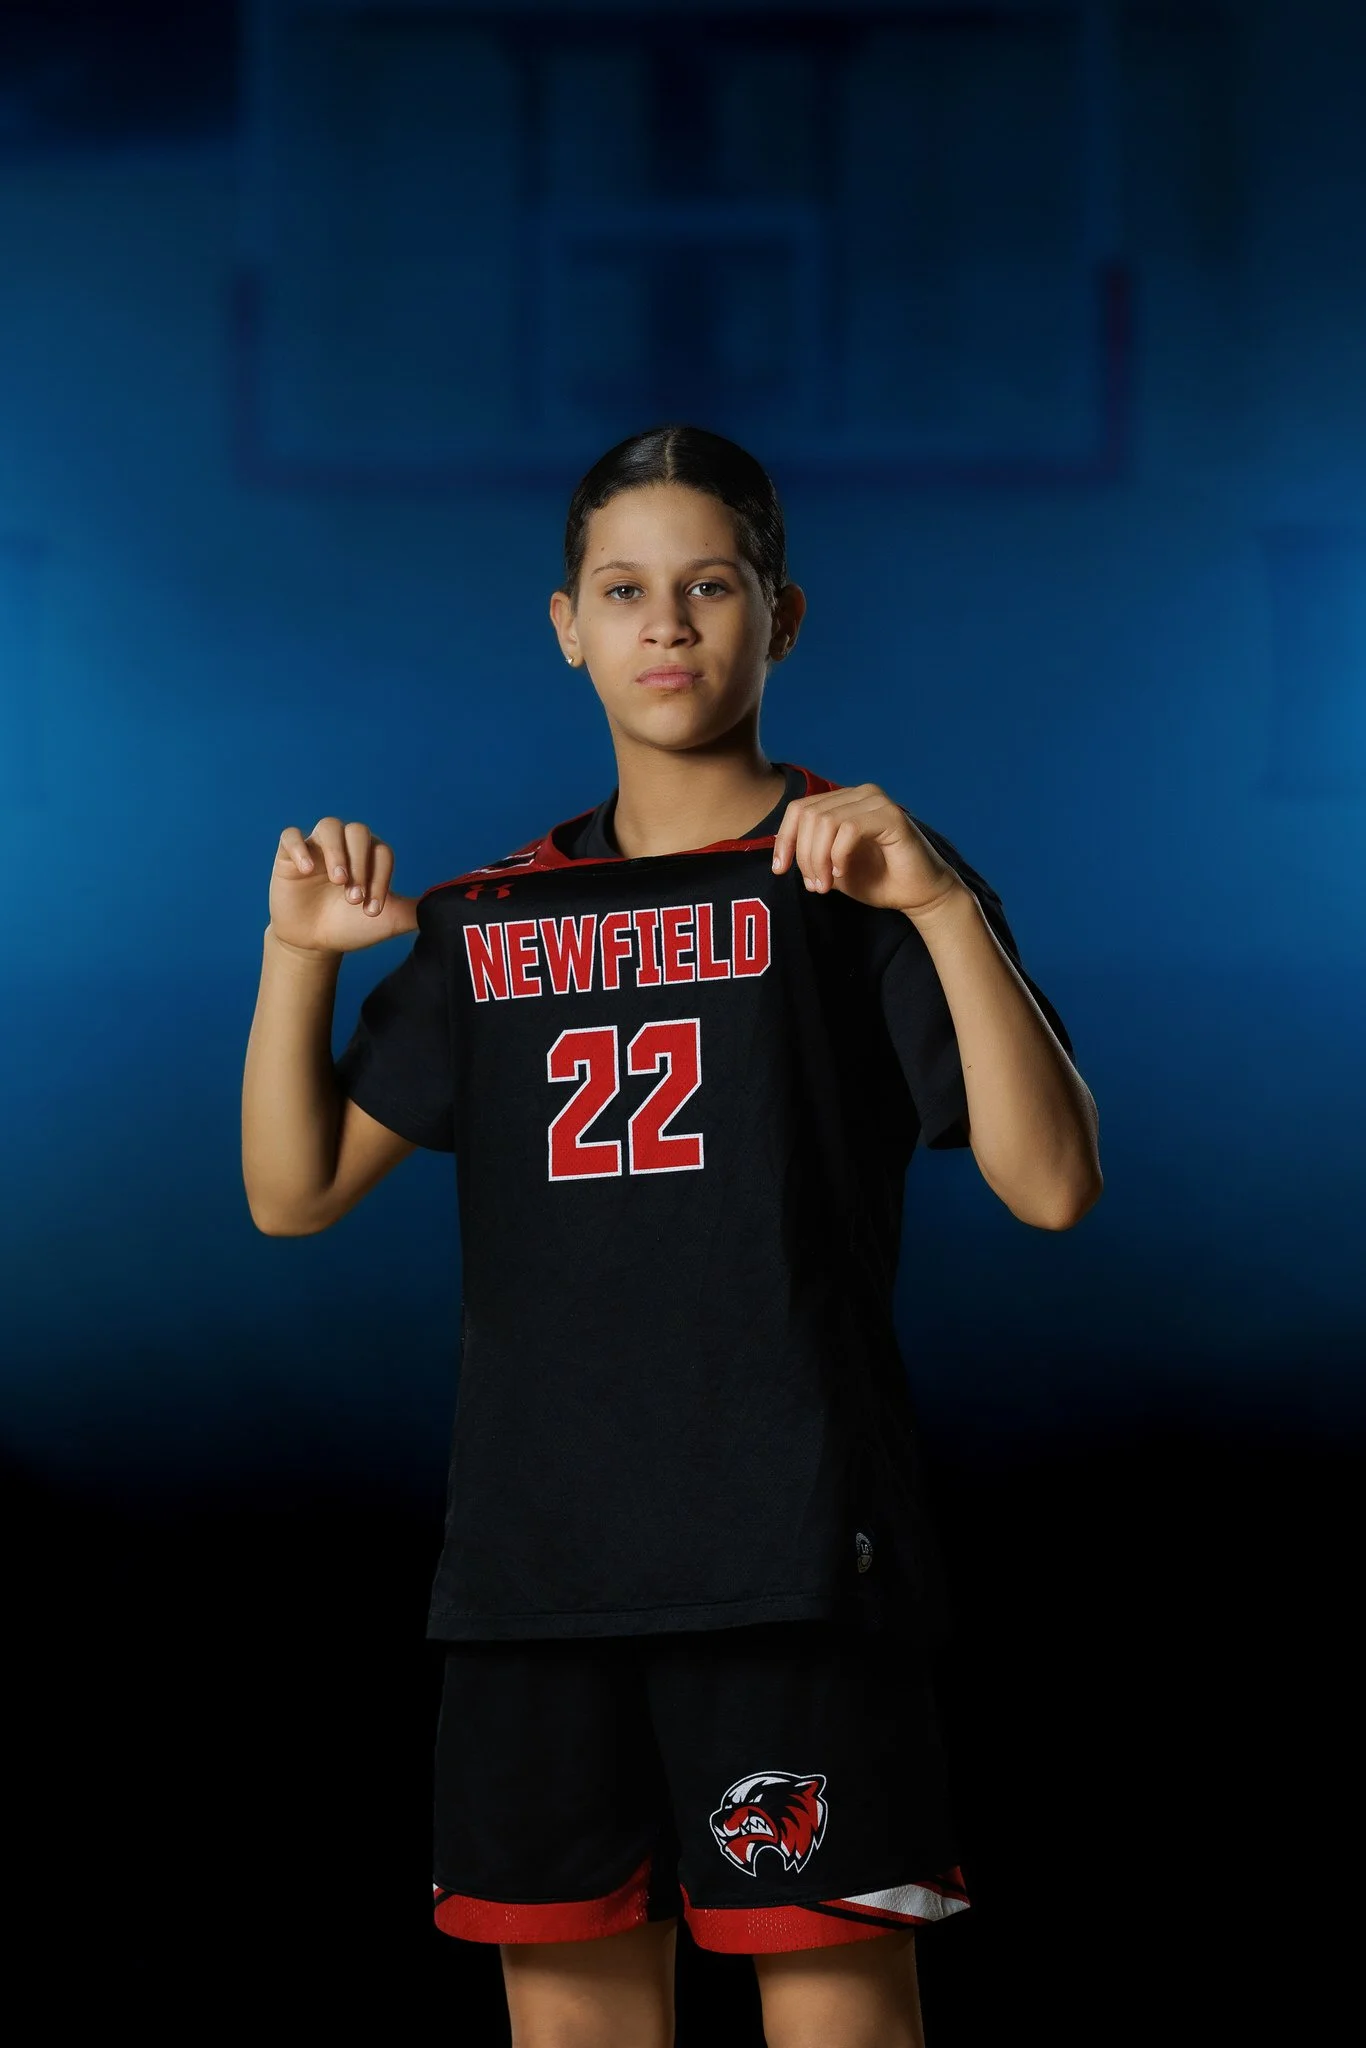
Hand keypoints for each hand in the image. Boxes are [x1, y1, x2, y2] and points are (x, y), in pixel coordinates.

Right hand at [267, 816, 418, 955]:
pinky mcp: (289, 855)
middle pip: (358, 832)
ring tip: (338, 881)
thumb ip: (415, 910)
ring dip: (337, 852)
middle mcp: (346, 846)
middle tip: (354, 898)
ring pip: (329, 826)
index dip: (381, 877)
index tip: (373, 909)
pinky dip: (299, 847)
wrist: (314, 943)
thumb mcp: (388, 921)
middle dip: (360, 864)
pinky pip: (291, 836)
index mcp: (370, 857)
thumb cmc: (351, 926)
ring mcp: (317, 848)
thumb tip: (445, 904)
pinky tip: (306, 870)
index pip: (382, 852)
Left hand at [770, 782, 965, 917]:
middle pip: (809, 815)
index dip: (784, 839)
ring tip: (825, 885)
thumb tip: (778, 845)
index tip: (780, 870)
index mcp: (844, 802)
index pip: (799, 809)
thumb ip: (809, 852)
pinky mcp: (891, 816)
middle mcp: (859, 794)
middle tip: (814, 886)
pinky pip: (849, 829)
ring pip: (825, 822)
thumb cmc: (879, 881)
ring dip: (817, 859)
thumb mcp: (831, 867)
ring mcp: (876, 801)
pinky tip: (841, 873)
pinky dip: (838, 855)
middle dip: (803, 855)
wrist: (919, 896)